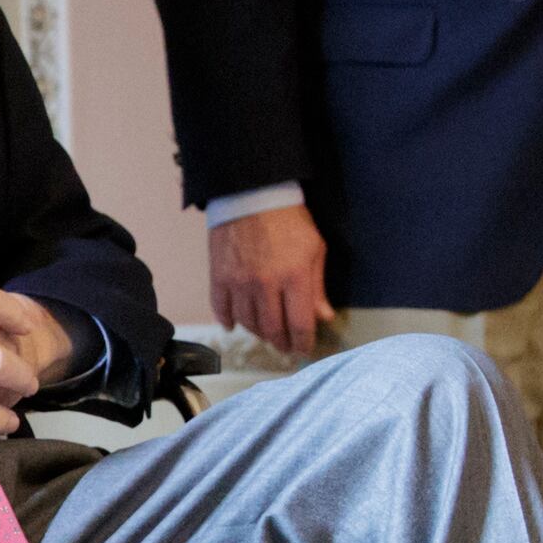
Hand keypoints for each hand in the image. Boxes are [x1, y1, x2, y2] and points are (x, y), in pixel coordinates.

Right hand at [206, 206, 328, 354]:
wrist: (251, 193)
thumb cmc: (289, 219)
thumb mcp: (314, 248)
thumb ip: (318, 286)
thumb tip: (324, 317)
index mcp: (294, 277)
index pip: (299, 325)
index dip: (303, 343)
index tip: (304, 349)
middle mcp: (266, 284)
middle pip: (272, 329)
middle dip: (281, 343)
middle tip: (285, 346)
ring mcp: (239, 282)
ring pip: (247, 323)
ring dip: (258, 333)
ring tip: (266, 332)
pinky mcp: (219, 276)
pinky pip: (221, 308)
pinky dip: (229, 321)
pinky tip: (235, 324)